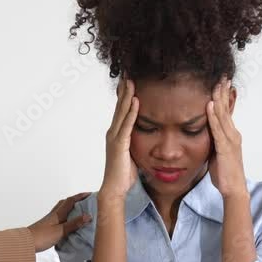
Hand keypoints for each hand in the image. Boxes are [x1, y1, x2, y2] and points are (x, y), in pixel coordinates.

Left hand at [27, 192, 92, 250]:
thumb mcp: (60, 231)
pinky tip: (68, 224)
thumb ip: (74, 224)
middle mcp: (54, 215)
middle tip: (85, 202)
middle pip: (65, 203)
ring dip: (70, 209)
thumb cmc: (41, 237)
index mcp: (58, 214)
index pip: (70, 201)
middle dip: (75, 200)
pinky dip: (66, 218)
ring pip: (62, 210)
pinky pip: (59, 218)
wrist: (26, 243)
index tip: (89, 194)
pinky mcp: (47, 227)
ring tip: (79, 212)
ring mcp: (50, 221)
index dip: (80, 196)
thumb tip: (88, 216)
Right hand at [99, 75, 139, 199]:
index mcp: (117, 134)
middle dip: (123, 89)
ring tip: (131, 80)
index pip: (121, 110)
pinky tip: (135, 101)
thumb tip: (148, 136)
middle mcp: (113, 132)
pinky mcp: (119, 144)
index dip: (124, 95)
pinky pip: (127, 125)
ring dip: (126, 95)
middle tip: (127, 73)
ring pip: (122, 112)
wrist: (114, 189)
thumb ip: (136, 142)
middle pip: (119, 106)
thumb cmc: (124, 174)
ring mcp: (115, 138)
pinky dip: (131, 112)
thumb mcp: (132, 153)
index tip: (129, 80)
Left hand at [206, 78, 246, 197]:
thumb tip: (206, 132)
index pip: (227, 111)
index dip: (223, 96)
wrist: (233, 188)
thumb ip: (214, 140)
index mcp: (230, 135)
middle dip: (223, 92)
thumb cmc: (224, 172)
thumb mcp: (218, 152)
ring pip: (223, 115)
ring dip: (219, 99)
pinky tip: (210, 106)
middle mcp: (233, 134)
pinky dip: (214, 116)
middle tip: (221, 76)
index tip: (220, 82)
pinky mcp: (225, 148)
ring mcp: (230, 140)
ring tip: (215, 84)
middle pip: (227, 109)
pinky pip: (218, 129)